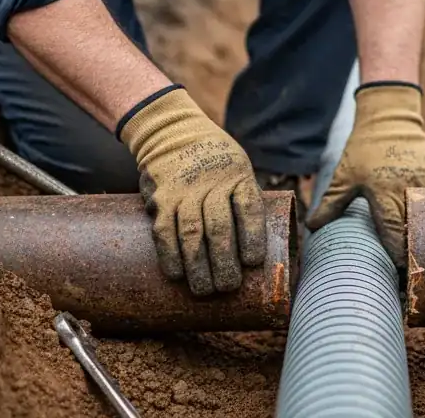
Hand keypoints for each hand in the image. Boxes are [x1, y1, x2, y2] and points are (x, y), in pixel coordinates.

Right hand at [118, 86, 265, 294]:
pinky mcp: (161, 199)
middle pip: (219, 226)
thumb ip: (246, 202)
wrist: (173, 132)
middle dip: (224, 262)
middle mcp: (211, 182)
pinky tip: (177, 275)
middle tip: (228, 286)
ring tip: (206, 290)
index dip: (252, 237)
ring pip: (191, 233)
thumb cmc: (217, 162)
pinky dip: (170, 256)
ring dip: (198, 266)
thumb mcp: (239, 168)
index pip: (249, 208)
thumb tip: (263, 251)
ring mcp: (184, 191)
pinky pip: (164, 231)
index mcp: (238, 176)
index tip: (253, 262)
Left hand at [306, 82, 424, 267]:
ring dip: (418, 238)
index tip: (397, 277)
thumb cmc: (365, 147)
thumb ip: (330, 204)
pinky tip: (417, 230)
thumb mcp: (344, 175)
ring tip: (412, 256)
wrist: (392, 116)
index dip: (398, 259)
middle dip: (410, 254)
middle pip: (414, 235)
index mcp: (384, 193)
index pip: (396, 236)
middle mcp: (408, 191)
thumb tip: (311, 228)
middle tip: (405, 276)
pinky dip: (423, 220)